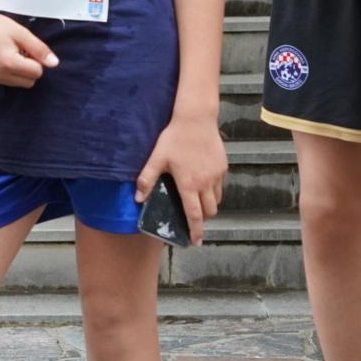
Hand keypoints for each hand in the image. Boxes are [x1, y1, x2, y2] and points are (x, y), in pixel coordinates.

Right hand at [0, 5, 57, 87]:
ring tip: (10, 54)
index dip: (36, 59)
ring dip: (20, 72)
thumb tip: (54, 64)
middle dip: (29, 68)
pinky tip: (1, 58)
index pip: (37, 72)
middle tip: (20, 51)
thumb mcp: (21, 33)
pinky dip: (9, 73)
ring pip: (19, 84)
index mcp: (8, 63)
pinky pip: (7, 82)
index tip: (26, 47)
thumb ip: (39, 49)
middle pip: (30, 82)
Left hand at [135, 113, 226, 246]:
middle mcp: (206, 183)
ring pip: (217, 199)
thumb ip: (147, 179)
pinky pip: (220, 186)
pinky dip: (213, 191)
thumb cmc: (174, 138)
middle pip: (210, 211)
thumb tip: (138, 198)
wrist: (196, 119)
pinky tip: (203, 183)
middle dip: (203, 219)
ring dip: (209, 205)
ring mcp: (217, 175)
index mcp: (189, 184)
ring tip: (197, 202)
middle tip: (194, 220)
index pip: (194, 215)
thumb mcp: (157, 158)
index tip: (196, 242)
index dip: (195, 230)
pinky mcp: (223, 166)